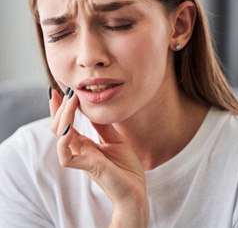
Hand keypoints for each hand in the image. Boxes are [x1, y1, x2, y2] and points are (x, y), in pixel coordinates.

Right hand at [49, 88, 148, 226]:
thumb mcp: (116, 139)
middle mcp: (80, 150)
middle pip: (59, 127)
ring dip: (63, 116)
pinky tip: (69, 128)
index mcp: (86, 144)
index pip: (67, 123)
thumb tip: (94, 109)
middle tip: (66, 90)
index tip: (61, 89)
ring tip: (71, 100)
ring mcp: (82, 158)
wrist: (136, 190)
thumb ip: (103, 126)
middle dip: (60, 107)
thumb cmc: (126, 167)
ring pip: (60, 136)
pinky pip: (66, 156)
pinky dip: (64, 142)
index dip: (61, 107)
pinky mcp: (88, 167)